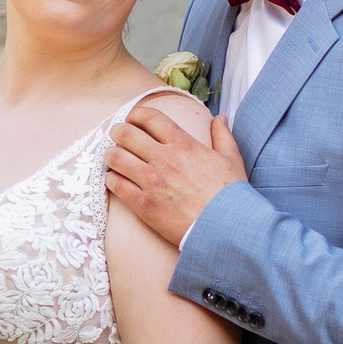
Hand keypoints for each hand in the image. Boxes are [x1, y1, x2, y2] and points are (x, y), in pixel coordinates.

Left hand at [105, 102, 246, 247]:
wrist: (224, 228)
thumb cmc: (230, 195)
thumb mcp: (231, 159)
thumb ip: (222, 136)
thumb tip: (220, 118)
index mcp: (184, 145)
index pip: (151, 118)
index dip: (136, 115)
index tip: (132, 119)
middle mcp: (164, 159)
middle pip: (126, 134)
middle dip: (118, 132)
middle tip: (117, 136)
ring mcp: (151, 182)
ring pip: (116, 158)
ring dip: (111, 155)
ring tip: (113, 158)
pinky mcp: (143, 204)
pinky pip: (116, 185)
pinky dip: (111, 179)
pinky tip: (115, 180)